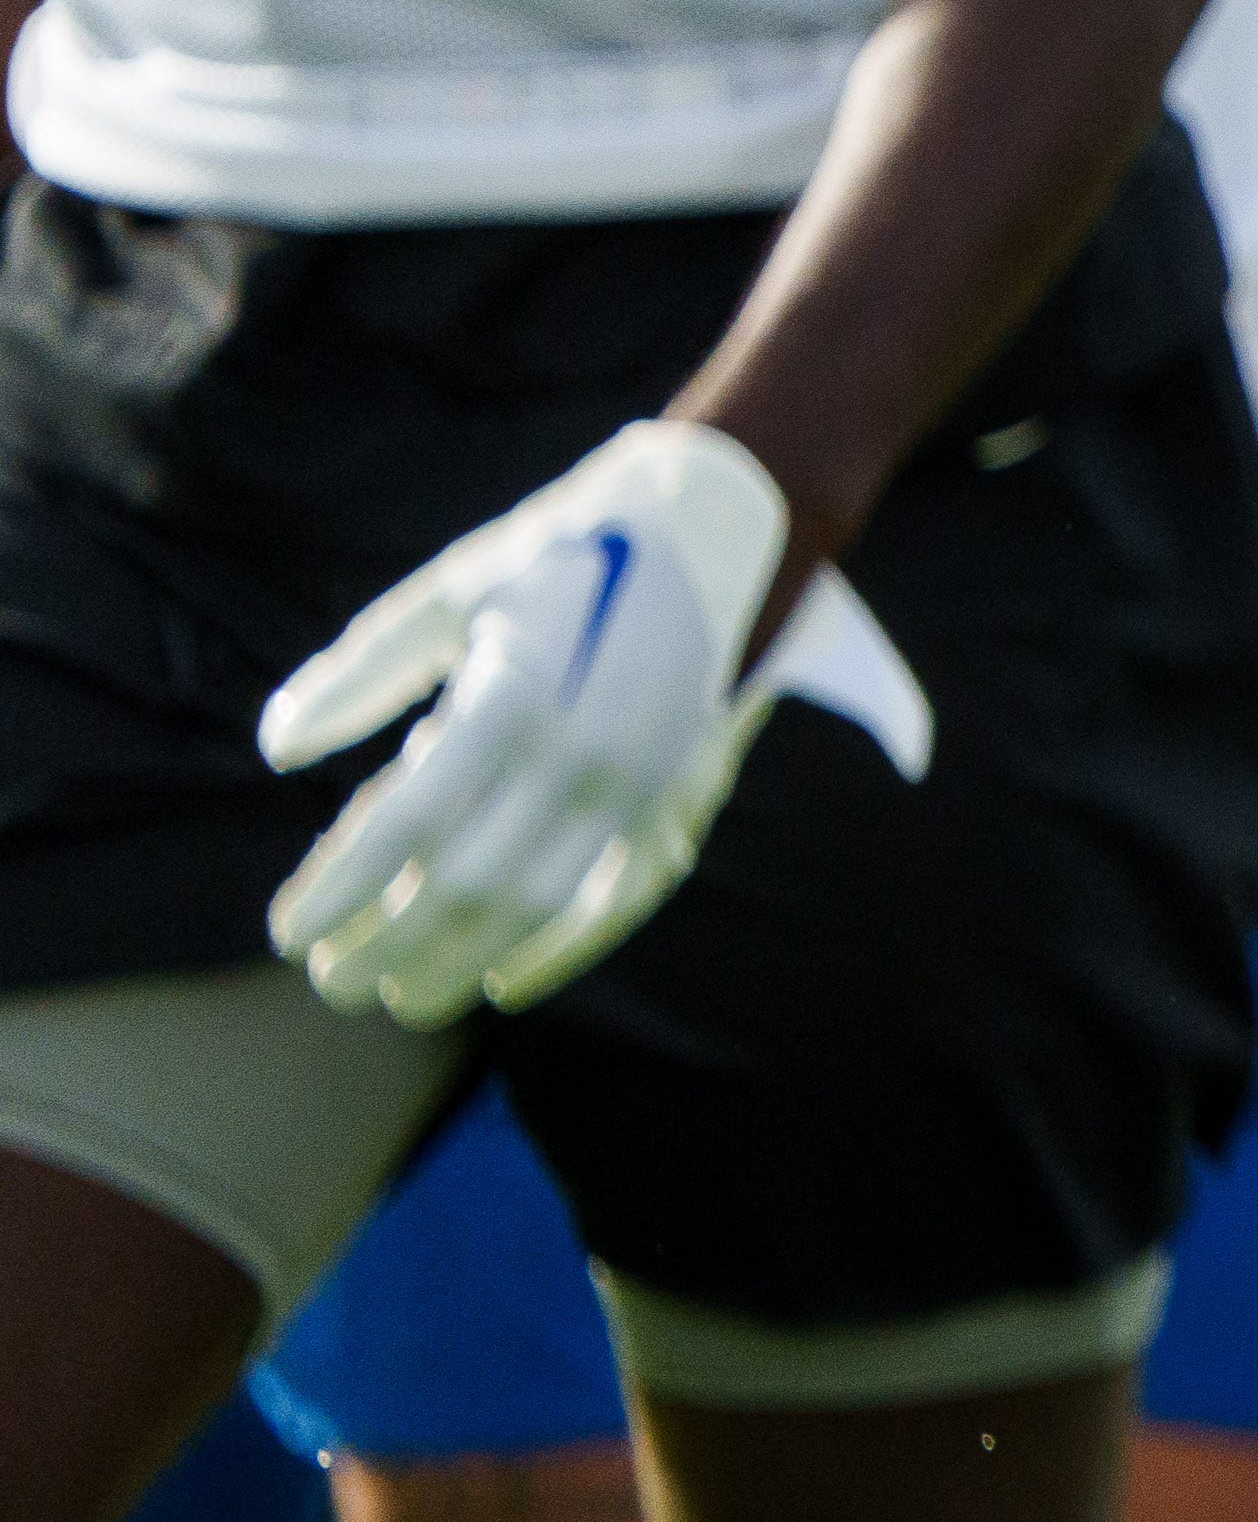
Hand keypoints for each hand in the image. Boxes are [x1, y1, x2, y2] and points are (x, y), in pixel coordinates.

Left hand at [259, 421, 933, 1024]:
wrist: (717, 526)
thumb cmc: (561, 555)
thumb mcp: (452, 591)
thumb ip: (362, 671)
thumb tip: (276, 747)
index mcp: (515, 694)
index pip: (403, 824)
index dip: (336, 888)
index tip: (283, 934)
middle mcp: (583, 749)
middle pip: (466, 883)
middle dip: (386, 944)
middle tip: (328, 981)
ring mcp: (643, 778)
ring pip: (540, 904)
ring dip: (461, 961)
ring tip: (399, 994)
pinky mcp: (683, 790)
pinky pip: (623, 896)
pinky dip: (565, 951)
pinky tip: (504, 984)